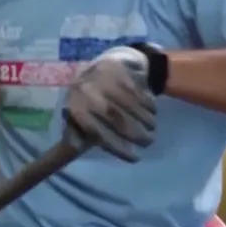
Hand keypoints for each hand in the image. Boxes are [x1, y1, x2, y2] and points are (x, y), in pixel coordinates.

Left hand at [63, 44, 163, 162]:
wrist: (97, 67)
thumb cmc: (86, 101)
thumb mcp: (76, 118)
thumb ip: (76, 136)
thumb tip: (73, 152)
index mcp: (75, 108)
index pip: (99, 133)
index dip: (118, 148)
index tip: (135, 159)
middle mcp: (88, 93)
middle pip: (118, 120)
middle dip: (137, 135)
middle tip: (148, 142)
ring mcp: (104, 80)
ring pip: (132, 106)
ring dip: (146, 121)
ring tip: (152, 129)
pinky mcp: (119, 71)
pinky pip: (139, 92)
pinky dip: (148, 105)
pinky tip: (152, 112)